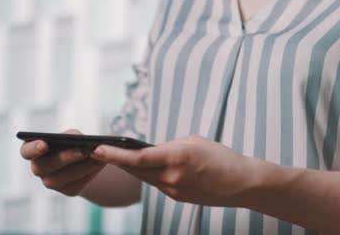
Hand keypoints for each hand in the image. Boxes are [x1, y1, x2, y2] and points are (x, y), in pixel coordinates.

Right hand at [20, 129, 106, 196]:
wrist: (88, 159)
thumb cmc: (76, 142)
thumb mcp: (75, 136)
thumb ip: (72, 136)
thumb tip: (77, 138)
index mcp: (34, 151)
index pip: (26, 151)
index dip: (32, 148)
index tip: (44, 144)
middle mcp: (40, 168)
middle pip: (44, 166)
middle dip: (65, 157)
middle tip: (83, 150)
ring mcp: (52, 182)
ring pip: (61, 178)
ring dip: (81, 166)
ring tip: (97, 155)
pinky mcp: (69, 190)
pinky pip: (77, 184)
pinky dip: (88, 173)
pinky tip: (100, 163)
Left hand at [89, 134, 257, 205]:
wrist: (242, 183)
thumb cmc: (221, 156)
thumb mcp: (194, 141)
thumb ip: (170, 145)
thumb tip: (153, 150)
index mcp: (176, 157)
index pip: (137, 158)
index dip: (114, 155)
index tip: (97, 149)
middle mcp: (171, 176)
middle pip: (135, 170)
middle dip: (119, 161)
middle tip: (102, 151)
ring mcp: (173, 190)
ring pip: (145, 178)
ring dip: (134, 168)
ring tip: (121, 157)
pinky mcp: (177, 198)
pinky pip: (157, 184)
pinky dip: (151, 175)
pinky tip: (148, 168)